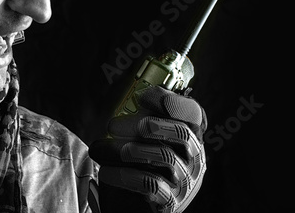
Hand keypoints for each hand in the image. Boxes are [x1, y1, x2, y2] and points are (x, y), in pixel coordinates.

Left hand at [89, 86, 206, 212]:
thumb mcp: (144, 142)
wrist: (133, 212)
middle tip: (111, 125)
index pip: (194, 113)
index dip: (172, 101)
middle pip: (179, 132)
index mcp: (191, 138)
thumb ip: (147, 121)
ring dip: (126, 149)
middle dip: (142, 124)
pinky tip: (106, 172)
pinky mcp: (172, 203)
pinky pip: (152, 184)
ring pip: (164, 156)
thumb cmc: (139, 170)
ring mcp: (186, 182)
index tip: (140, 96)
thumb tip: (140, 95)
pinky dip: (125, 176)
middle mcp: (195, 158)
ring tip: (99, 148)